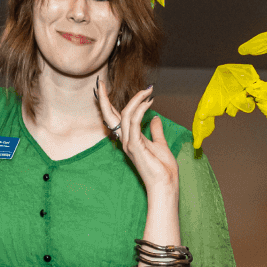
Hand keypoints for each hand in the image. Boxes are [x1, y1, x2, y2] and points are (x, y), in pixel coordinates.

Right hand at [94, 81, 176, 199]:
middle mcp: (125, 141)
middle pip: (109, 116)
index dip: (109, 103)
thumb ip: (155, 131)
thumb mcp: (160, 145)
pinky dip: (141, 110)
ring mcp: (129, 144)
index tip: (106, 87)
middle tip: (101, 81)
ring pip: (124, 115)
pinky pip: (134, 122)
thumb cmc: (163, 170)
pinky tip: (149, 102)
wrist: (165, 185)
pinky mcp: (135, 146)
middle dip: (104, 99)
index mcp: (129, 140)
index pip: (115, 118)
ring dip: (136, 99)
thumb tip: (155, 118)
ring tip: (148, 90)